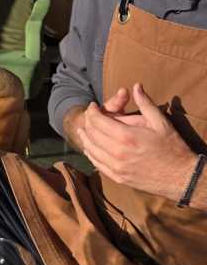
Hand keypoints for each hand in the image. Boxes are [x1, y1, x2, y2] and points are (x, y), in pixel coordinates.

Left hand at [76, 83, 198, 199]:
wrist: (181, 176)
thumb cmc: (172, 147)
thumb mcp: (160, 122)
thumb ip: (145, 103)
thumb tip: (136, 86)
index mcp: (126, 136)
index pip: (97, 121)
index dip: (92, 111)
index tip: (93, 106)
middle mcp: (117, 152)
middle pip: (91, 134)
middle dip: (87, 122)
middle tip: (89, 116)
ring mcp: (116, 167)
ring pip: (91, 149)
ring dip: (85, 137)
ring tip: (83, 129)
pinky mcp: (118, 178)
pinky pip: (97, 163)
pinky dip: (91, 153)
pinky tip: (90, 148)